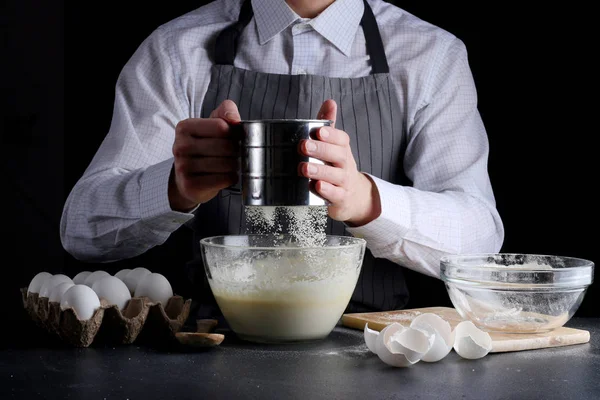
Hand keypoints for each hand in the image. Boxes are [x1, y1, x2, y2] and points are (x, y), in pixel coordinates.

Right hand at [169, 100, 240, 211]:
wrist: (188, 179)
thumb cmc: (205, 148)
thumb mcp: (213, 124)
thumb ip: (226, 111)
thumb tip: (235, 120)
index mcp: (184, 127)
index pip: (221, 126)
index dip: (234, 133)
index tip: (235, 138)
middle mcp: (180, 146)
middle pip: (224, 146)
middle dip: (237, 151)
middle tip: (236, 154)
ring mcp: (183, 167)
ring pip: (225, 164)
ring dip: (236, 165)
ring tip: (232, 165)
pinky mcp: (190, 185)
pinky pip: (223, 179)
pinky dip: (231, 178)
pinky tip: (227, 175)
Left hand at [298, 99, 381, 225]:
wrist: (353, 196)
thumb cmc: (336, 166)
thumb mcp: (334, 146)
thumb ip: (328, 125)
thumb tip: (329, 102)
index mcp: (342, 149)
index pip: (341, 139)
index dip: (331, 134)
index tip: (318, 131)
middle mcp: (345, 164)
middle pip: (338, 155)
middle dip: (321, 150)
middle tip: (303, 146)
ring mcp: (344, 182)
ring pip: (335, 175)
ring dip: (320, 171)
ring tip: (304, 168)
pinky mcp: (340, 198)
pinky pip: (335, 195)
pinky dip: (327, 191)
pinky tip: (317, 186)